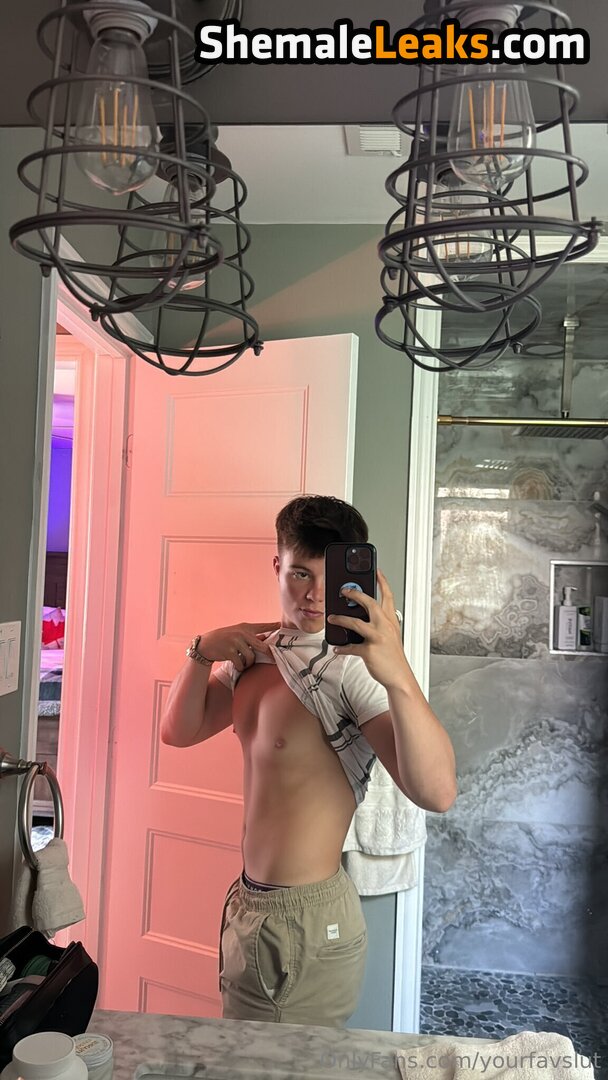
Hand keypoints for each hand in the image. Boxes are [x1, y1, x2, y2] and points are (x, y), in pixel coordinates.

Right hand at [198, 622, 280, 672]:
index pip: (262, 626)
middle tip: (272, 658)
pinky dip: (240, 667)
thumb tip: (265, 638)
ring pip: (251, 657)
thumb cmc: (224, 638)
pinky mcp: (230, 651)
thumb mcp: (237, 633)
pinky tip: (238, 666)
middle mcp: (241, 633)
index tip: (281, 625)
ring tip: (244, 664)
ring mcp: (235, 642)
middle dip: (268, 654)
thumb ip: (250, 636)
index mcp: (245, 627)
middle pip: (261, 646)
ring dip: (248, 663)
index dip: (272, 626)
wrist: (206, 644)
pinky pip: (241, 663)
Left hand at [326, 570, 408, 689]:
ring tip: (332, 617)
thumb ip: (379, 623)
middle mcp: (385, 626)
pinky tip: (337, 648)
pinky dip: (342, 647)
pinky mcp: (369, 651)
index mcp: (391, 621)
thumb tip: (360, 616)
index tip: (376, 571)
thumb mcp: (391, 635)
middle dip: (355, 594)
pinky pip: (350, 647)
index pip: (387, 596)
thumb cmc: (393, 656)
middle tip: (344, 590)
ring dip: (340, 618)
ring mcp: (377, 638)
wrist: (399, 676)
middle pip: (369, 603)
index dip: (382, 582)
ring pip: (355, 622)